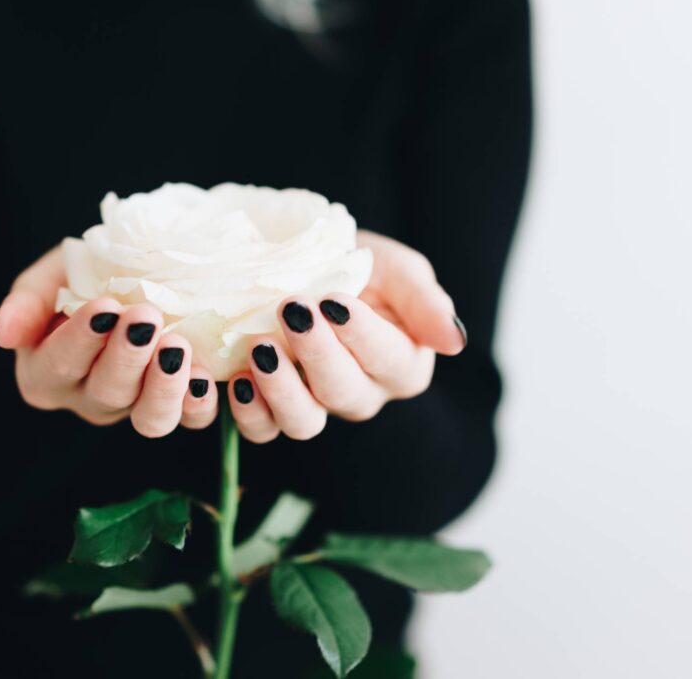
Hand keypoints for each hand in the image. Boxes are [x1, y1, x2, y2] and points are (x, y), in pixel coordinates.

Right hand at [0, 247, 218, 436]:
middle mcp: (87, 398)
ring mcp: (134, 407)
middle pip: (105, 393)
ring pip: (148, 420)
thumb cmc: (86, 272)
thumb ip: (26, 303)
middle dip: (126, 356)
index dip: (80, 340)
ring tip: (176, 347)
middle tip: (145, 316)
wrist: (138, 268)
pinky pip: (191, 418)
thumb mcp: (50, 275)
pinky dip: (199, 402)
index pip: (56, 367)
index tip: (103, 307)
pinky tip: (205, 376)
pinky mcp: (177, 405)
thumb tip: (0, 333)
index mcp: (46, 373)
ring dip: (164, 387)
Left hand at [226, 230, 467, 442]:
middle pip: (345, 392)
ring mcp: (315, 405)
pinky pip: (262, 428)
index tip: (335, 300)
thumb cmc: (358, 266)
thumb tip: (455, 341)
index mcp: (401, 364)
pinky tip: (237, 380)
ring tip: (260, 349)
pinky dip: (247, 410)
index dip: (362, 335)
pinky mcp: (272, 408)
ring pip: (304, 422)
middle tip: (293, 308)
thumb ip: (426, 301)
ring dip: (280, 390)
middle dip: (317, 353)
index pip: (390, 360)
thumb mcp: (398, 270)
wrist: (305, 264)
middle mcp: (361, 393)